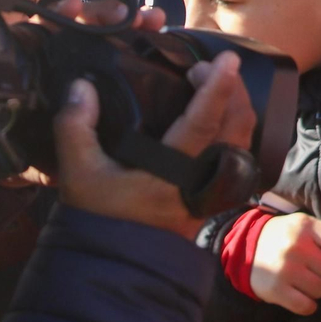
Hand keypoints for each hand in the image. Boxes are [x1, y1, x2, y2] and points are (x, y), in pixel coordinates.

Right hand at [50, 44, 254, 239]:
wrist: (118, 262)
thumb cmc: (100, 217)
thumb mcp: (79, 174)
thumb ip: (76, 128)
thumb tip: (81, 86)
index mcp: (176, 170)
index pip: (206, 120)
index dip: (218, 88)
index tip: (227, 59)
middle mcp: (205, 176)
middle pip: (237, 123)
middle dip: (232, 88)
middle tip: (210, 67)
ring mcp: (216, 184)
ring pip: (244, 136)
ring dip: (237, 105)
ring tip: (215, 84)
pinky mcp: (217, 190)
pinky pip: (240, 149)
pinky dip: (236, 124)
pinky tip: (220, 113)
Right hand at [252, 212, 320, 314]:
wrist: (245, 248)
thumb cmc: (284, 236)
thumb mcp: (304, 224)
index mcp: (306, 227)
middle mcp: (296, 247)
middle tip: (317, 272)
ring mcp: (285, 269)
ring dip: (317, 289)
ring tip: (306, 282)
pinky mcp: (275, 290)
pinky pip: (306, 306)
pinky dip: (307, 304)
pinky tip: (301, 295)